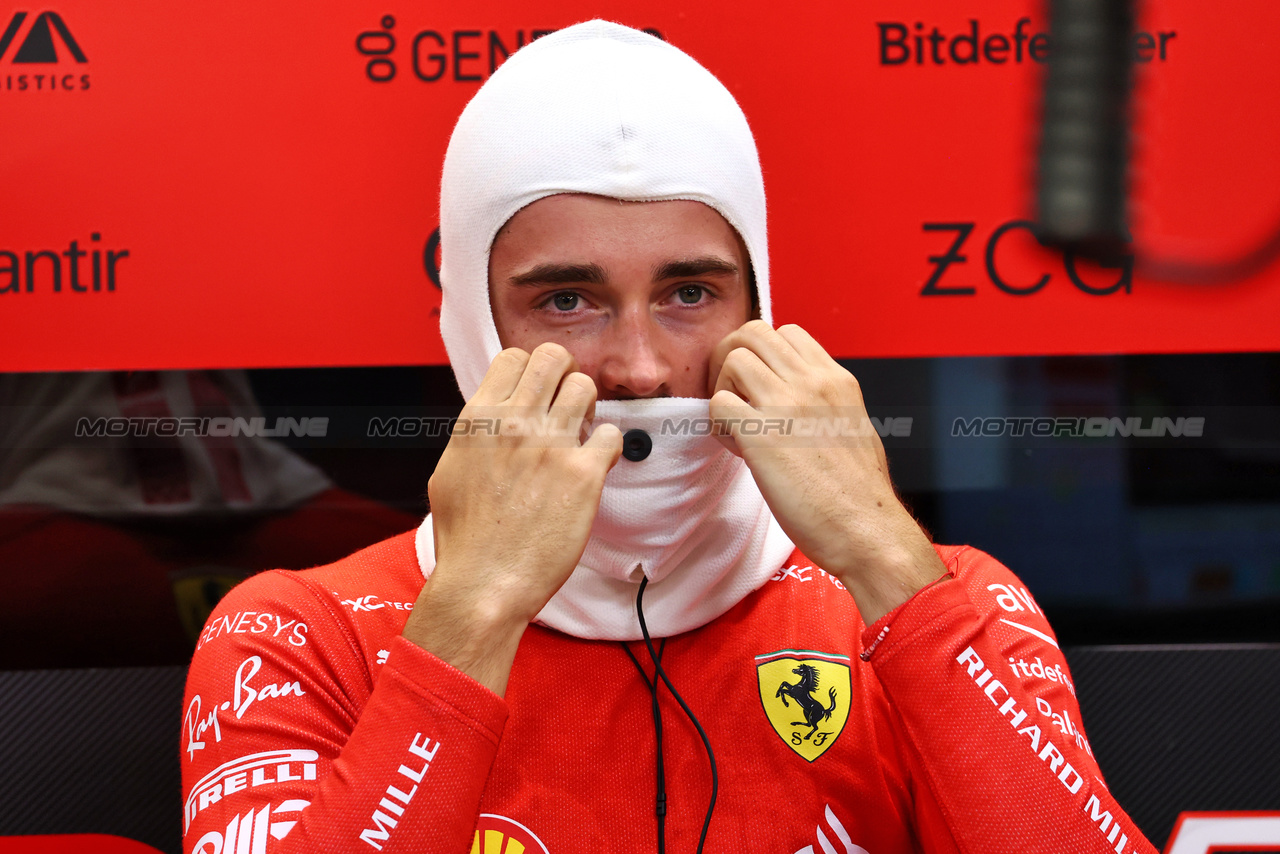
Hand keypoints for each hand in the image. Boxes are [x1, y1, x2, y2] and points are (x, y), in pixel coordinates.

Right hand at [405, 343, 622, 694]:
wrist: (484, 583)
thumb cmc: (466, 541)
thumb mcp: (450, 473)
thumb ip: (474, 437)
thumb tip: (488, 420)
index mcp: (479, 420)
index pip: (513, 357)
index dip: (530, 370)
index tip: (538, 389)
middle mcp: (515, 423)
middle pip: (553, 357)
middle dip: (564, 372)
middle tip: (566, 399)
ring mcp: (551, 445)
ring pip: (585, 387)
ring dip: (587, 406)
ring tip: (581, 432)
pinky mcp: (583, 473)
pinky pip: (612, 435)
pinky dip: (607, 447)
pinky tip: (594, 465)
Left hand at [708, 321, 945, 623]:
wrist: (867, 529)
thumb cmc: (861, 493)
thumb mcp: (853, 426)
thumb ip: (825, 403)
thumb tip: (799, 401)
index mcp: (836, 380)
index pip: (787, 333)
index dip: (762, 354)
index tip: (760, 386)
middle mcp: (812, 383)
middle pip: (753, 333)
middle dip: (731, 358)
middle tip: (733, 395)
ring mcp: (787, 406)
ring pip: (733, 360)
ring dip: (723, 389)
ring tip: (736, 426)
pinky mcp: (763, 436)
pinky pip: (718, 404)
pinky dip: (717, 424)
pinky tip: (736, 449)